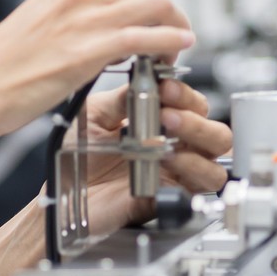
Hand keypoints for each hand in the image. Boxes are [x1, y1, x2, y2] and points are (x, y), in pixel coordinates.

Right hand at [0, 0, 195, 146]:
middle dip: (171, 17)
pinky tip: (177, 53)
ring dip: (176, 29)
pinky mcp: (87, 49)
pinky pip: (147, 37)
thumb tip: (109, 36)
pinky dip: (171, 42)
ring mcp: (84, 17)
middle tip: (175, 43)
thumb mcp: (42, 29)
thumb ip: (76, 24)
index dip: (153, 9)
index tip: (159, 30)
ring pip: (155, 8)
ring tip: (175, 56)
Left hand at [75, 79, 231, 233]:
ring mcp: (174, 176)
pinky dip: (188, 174)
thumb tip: (148, 75)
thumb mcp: (95, 114)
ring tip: (168, 141)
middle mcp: (174, 149)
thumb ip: (124, 96)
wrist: (60, 191)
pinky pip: (197, 191)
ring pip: (216, 163)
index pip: (193, 105)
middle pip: (215, 133)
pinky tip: (166, 163)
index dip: (185, 94)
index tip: (166, 87)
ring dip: (196, 148)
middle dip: (197, 120)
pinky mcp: (168, 199)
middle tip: (169, 116)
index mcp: (160, 124)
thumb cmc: (75, 155)